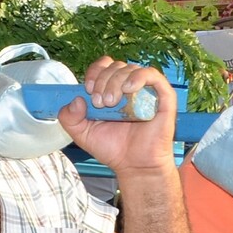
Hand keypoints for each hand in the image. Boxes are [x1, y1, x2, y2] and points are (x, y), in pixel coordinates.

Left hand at [54, 59, 174, 178]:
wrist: (135, 166)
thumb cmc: (113, 149)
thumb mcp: (82, 134)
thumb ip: (69, 117)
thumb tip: (76, 99)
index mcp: (111, 90)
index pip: (103, 66)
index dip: (95, 73)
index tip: (89, 89)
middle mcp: (128, 87)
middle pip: (115, 66)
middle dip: (103, 81)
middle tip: (100, 103)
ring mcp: (146, 91)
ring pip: (130, 68)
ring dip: (116, 81)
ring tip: (112, 102)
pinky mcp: (163, 97)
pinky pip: (153, 75)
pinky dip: (138, 77)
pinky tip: (128, 89)